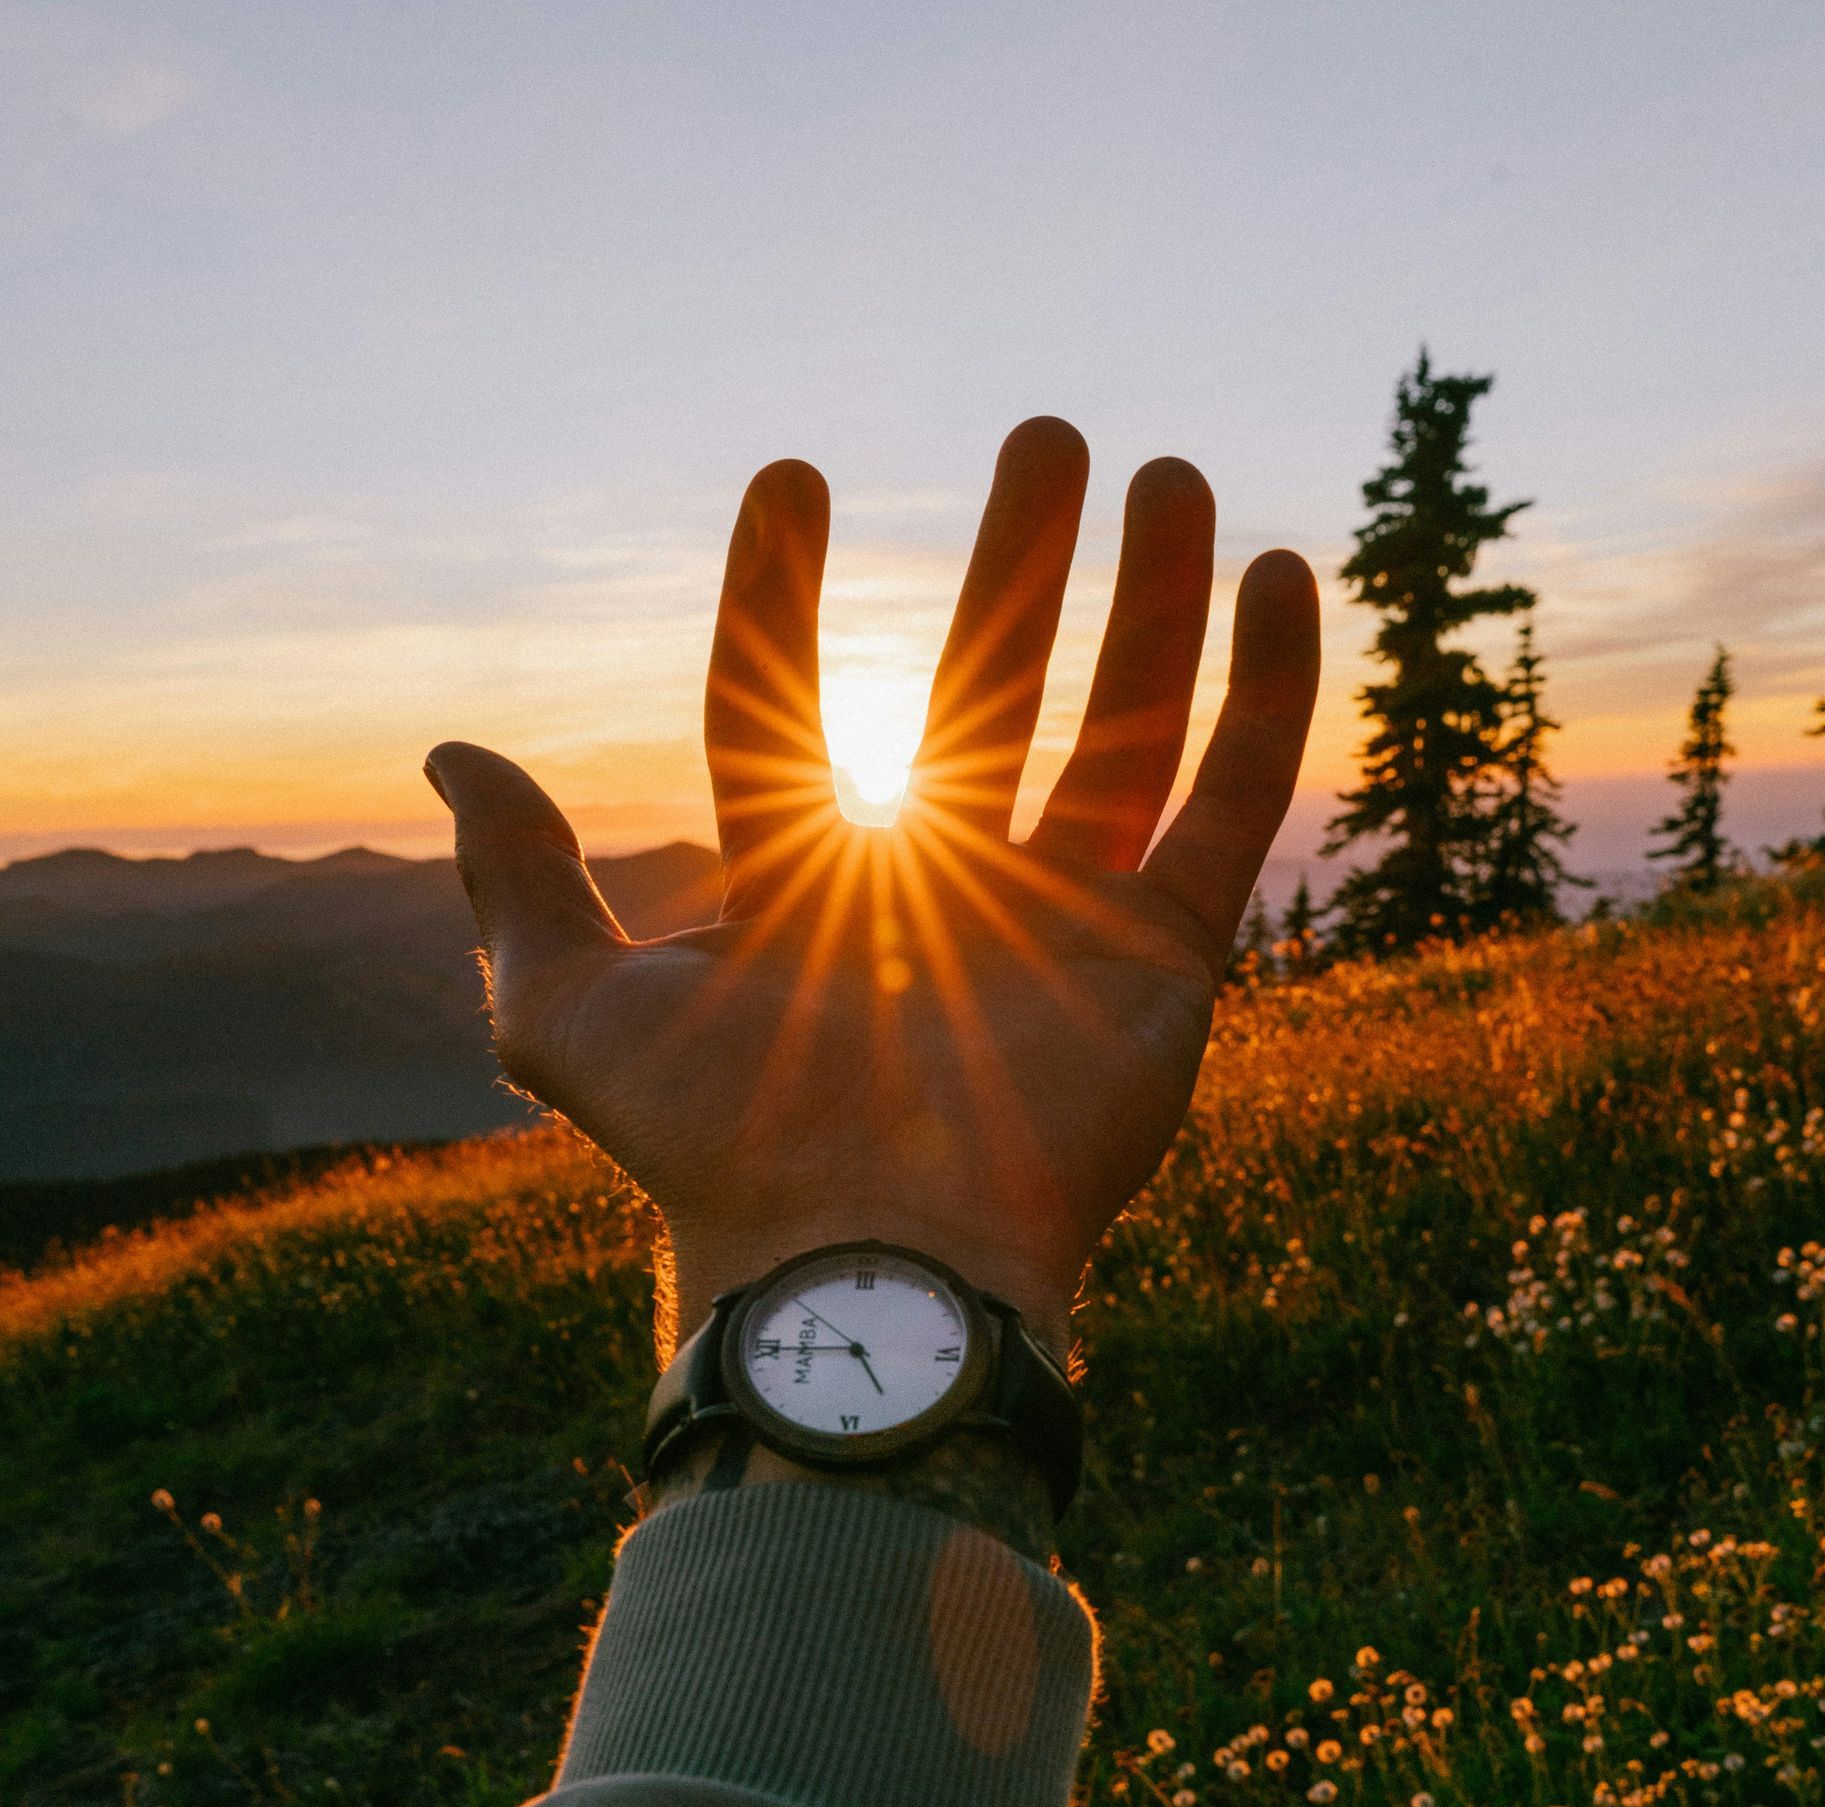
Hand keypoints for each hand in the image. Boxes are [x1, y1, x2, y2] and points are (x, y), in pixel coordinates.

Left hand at [426, 418, 1318, 1357]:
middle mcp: (941, 899)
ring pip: (1123, 733)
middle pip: (987, 696)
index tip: (790, 479)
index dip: (778, 603)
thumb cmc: (718, 1149)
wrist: (872, 1258)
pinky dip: (1262, 700)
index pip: (789, 715)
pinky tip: (1280, 581)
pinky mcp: (1162, 961)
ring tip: (1168, 472)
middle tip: (1046, 437)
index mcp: (808, 896)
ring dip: (1153, 604)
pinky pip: (1225, 809)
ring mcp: (1062, 927)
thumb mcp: (573, 1019)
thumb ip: (518, 889)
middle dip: (1022, 569)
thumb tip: (451, 756)